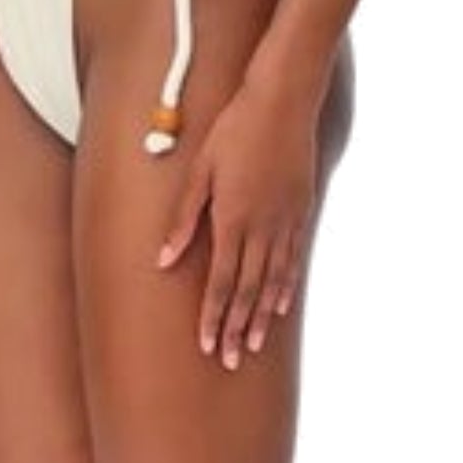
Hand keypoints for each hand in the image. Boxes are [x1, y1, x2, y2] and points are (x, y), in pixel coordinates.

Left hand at [155, 76, 322, 367]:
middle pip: (247, 291)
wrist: (284, 101)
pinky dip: (285, 286)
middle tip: (232, 361)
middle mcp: (261, 229)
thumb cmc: (235, 129)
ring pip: (272, 281)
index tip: (209, 346)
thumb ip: (183, 218)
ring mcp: (284, 222)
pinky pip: (292, 259)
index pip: (220, 283)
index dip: (214, 317)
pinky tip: (281, 304)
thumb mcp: (200, 171)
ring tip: (255, 344)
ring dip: (262, 316)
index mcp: (232, 220)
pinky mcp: (300, 212)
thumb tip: (163, 259)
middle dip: (238, 329)